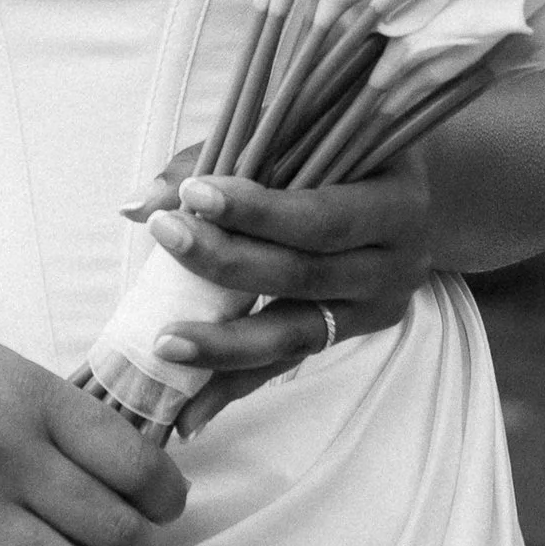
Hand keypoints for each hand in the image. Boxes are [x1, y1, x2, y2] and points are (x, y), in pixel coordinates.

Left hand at [145, 157, 435, 436]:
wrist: (404, 187)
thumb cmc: (340, 144)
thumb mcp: (304, 130)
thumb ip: (226, 154)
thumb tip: (139, 203)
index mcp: (396, 200)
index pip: (320, 215)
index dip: (256, 211)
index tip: (191, 196)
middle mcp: (397, 262)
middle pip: (304, 276)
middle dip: (226, 262)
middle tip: (163, 237)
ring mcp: (376, 307)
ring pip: (295, 335)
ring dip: (225, 343)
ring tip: (164, 345)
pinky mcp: (351, 335)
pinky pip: (286, 363)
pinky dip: (234, 386)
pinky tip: (189, 415)